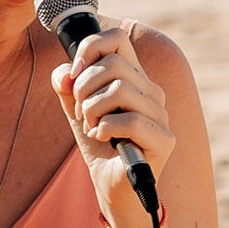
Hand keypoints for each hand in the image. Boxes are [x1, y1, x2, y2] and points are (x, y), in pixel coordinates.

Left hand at [51, 28, 174, 227]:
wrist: (112, 187)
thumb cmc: (99, 146)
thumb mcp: (76, 110)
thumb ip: (67, 87)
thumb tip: (65, 73)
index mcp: (134, 77)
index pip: (117, 39)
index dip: (89, 49)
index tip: (73, 74)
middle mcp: (152, 91)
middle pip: (114, 65)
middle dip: (85, 88)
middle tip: (81, 112)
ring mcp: (160, 115)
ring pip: (121, 90)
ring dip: (93, 110)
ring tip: (92, 126)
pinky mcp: (163, 140)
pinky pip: (129, 120)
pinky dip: (105, 128)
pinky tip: (101, 138)